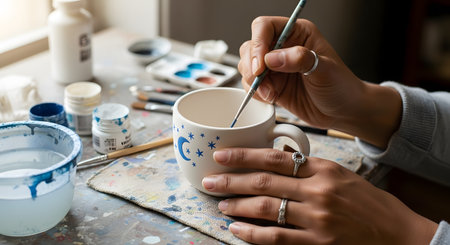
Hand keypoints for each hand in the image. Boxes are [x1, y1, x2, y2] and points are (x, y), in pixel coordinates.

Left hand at [202, 148, 437, 244]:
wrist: (396, 231)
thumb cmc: (365, 200)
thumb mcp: (338, 173)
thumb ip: (306, 167)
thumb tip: (272, 160)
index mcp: (323, 168)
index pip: (275, 157)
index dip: (244, 156)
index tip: (222, 155)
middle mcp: (318, 190)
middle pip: (264, 182)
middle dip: (231, 181)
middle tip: (210, 180)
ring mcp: (318, 218)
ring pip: (266, 209)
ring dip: (237, 206)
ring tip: (220, 203)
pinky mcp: (318, 242)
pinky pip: (277, 238)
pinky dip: (253, 233)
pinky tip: (236, 228)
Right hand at [238, 17, 401, 147]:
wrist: (343, 111)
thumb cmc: (341, 86)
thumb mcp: (325, 70)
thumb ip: (300, 60)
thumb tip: (272, 58)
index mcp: (297, 33)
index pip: (265, 27)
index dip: (258, 43)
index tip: (260, 64)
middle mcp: (283, 47)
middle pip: (251, 46)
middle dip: (252, 65)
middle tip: (261, 80)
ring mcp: (276, 67)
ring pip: (248, 66)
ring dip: (253, 81)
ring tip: (271, 92)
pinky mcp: (272, 85)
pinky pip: (251, 85)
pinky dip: (256, 93)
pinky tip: (271, 98)